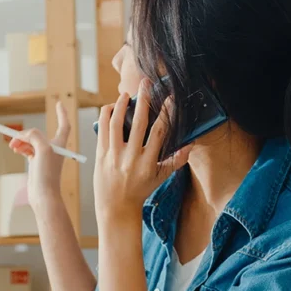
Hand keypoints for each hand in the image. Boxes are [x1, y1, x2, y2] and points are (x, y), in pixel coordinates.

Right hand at [8, 101, 70, 209]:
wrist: (43, 195)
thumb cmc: (47, 174)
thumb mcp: (42, 149)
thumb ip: (35, 135)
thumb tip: (25, 134)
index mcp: (60, 143)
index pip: (64, 124)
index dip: (62, 113)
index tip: (59, 103)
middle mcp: (54, 149)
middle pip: (39, 133)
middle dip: (27, 133)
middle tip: (14, 136)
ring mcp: (44, 156)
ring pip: (31, 142)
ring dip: (21, 141)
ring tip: (13, 146)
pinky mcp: (37, 163)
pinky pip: (27, 150)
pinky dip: (21, 148)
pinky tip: (16, 150)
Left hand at [94, 79, 190, 222]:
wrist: (116, 207)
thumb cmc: (140, 191)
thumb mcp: (160, 178)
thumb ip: (175, 161)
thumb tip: (190, 145)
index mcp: (148, 163)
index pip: (159, 132)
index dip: (165, 113)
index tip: (169, 98)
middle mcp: (131, 158)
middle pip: (138, 122)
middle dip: (143, 100)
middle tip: (146, 83)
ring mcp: (114, 156)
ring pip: (116, 123)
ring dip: (120, 105)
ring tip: (125, 94)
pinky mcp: (100, 155)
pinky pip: (102, 130)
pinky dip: (106, 115)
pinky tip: (110, 107)